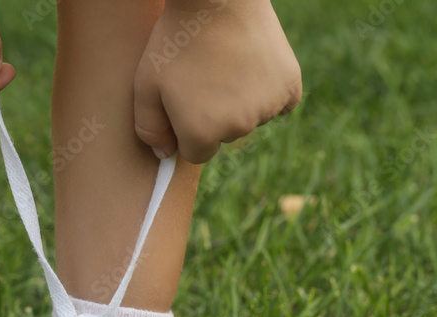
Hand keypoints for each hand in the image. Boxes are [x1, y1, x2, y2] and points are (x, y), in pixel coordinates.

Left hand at [134, 0, 301, 163]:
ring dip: (243, 103)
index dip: (189, 129)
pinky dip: (270, 92)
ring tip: (228, 67)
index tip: (188, 102)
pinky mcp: (290, 86)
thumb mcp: (146, 85)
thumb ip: (149, 128)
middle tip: (207, 77)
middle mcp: (237, 128)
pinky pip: (281, 104)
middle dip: (215, 116)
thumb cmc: (176, 41)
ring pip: (252, 119)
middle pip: (225, 136)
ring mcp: (267, 107)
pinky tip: (253, 68)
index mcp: (201, 132)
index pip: (197, 152)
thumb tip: (165, 155)